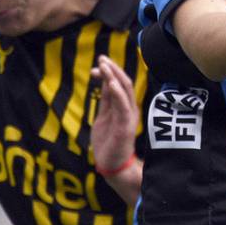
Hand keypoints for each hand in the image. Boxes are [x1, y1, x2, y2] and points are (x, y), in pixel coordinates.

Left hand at [90, 55, 138, 173]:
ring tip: (105, 66)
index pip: (119, 84)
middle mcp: (129, 109)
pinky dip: (118, 94)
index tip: (95, 68)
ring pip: (125, 91)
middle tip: (101, 58)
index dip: (109, 73)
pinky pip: (123, 107)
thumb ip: (106, 101)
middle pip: (125, 83)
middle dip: (113, 69)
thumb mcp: (104, 117)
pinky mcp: (126, 127)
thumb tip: (104, 81)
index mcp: (124, 107)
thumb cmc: (108, 143)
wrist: (112, 166)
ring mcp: (129, 117)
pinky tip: (111, 84)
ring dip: (114, 77)